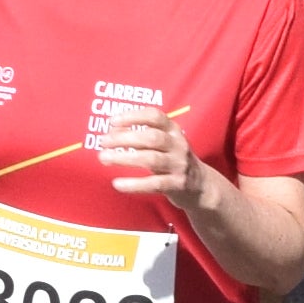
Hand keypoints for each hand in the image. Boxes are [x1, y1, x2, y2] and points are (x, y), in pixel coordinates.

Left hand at [89, 100, 206, 211]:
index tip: (112, 121)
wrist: (200, 186)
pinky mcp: (177, 184)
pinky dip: (134, 184)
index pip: (154, 116)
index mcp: (174, 130)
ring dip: (125, 158)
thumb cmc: (172, 160)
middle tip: (103, 141)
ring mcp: (179, 164)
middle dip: (124, 138)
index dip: (133, 116)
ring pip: (151, 159)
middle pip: (151, 137)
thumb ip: (142, 137)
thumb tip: (111, 134)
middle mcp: (178, 144)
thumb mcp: (164, 143)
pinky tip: (117, 184)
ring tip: (104, 158)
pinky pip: (153, 184)